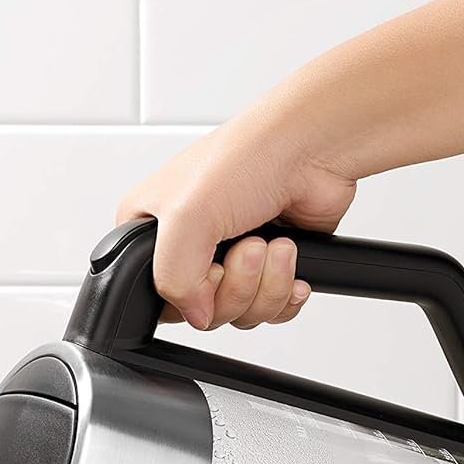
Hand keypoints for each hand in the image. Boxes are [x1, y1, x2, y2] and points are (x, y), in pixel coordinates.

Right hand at [117, 103, 357, 330]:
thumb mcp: (186, 217)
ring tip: (275, 245)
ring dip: (265, 286)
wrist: (311, 149)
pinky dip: (285, 293)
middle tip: (250, 247)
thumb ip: (175, 278)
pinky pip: (271, 310)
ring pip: (241, 314)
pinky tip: (290, 263)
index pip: (158, 298)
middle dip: (237, 288)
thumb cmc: (247, 157)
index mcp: (152, 231)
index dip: (189, 296)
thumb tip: (196, 315)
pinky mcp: (268, 269)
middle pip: (205, 312)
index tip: (211, 270)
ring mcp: (230, 259)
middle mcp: (190, 247)